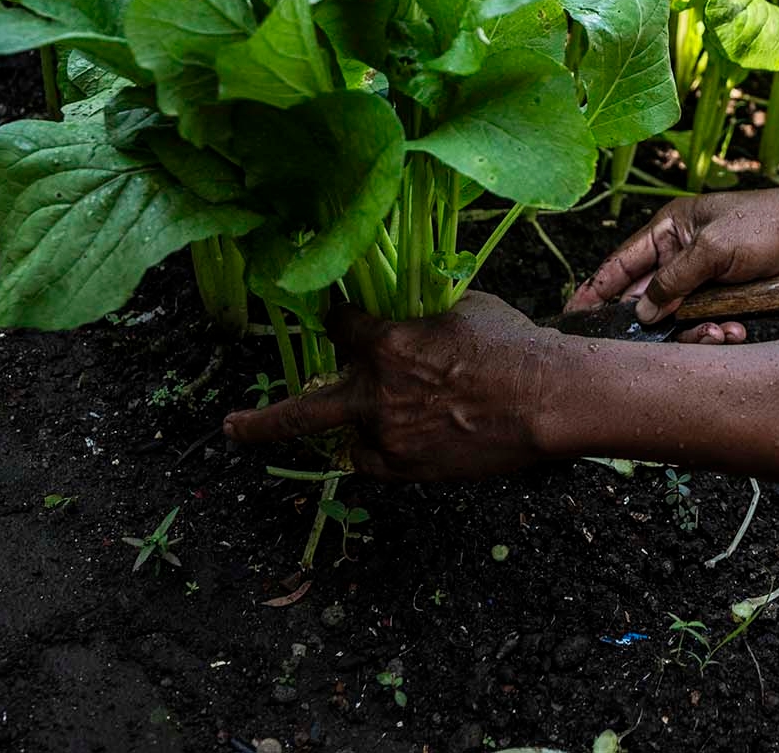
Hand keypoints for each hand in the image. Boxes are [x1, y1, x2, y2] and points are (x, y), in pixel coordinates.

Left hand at [221, 293, 553, 479]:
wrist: (548, 399)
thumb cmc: (513, 344)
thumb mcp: (462, 309)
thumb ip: (422, 317)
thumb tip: (411, 312)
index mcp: (386, 344)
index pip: (339, 326)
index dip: (339, 320)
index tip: (339, 319)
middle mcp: (377, 393)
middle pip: (303, 410)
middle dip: (261, 423)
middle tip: (230, 428)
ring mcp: (390, 436)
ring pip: (352, 434)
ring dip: (363, 424)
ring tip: (388, 421)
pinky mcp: (409, 469)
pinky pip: (378, 461)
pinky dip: (386, 449)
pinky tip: (411, 438)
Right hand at [567, 186, 778, 342]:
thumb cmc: (768, 225)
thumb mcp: (714, 249)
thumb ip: (674, 280)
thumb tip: (642, 312)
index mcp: (670, 229)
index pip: (620, 263)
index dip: (596, 290)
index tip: (573, 317)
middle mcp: (681, 254)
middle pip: (647, 299)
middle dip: (655, 323)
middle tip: (659, 341)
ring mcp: (704, 279)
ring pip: (678, 319)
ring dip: (693, 332)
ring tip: (719, 332)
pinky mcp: (727, 298)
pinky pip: (707, 325)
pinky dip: (718, 333)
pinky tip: (735, 332)